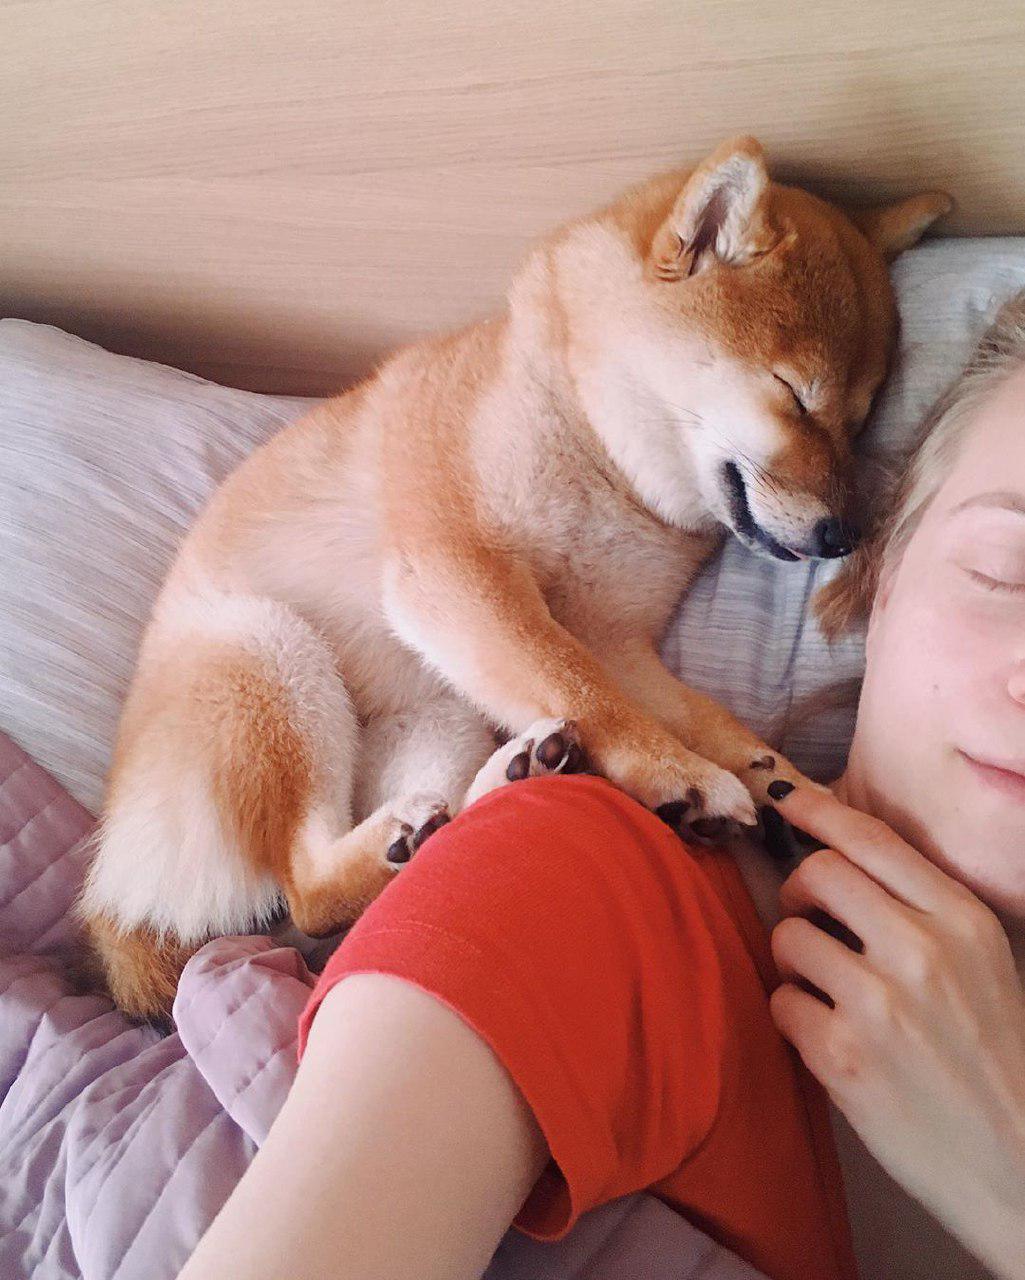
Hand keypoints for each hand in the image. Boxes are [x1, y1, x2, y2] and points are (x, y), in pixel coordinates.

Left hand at [766, 784, 1024, 1279]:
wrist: (1019, 1166)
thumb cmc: (996, 1058)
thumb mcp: (983, 962)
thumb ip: (922, 911)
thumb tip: (842, 862)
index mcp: (962, 919)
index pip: (871, 839)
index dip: (817, 811)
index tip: (784, 798)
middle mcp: (921, 949)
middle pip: (816, 874)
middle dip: (798, 893)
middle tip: (809, 922)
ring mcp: (879, 1003)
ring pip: (788, 938)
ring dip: (795, 964)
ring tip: (828, 995)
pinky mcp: (843, 1056)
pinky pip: (781, 1003)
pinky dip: (794, 1018)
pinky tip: (829, 1040)